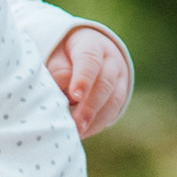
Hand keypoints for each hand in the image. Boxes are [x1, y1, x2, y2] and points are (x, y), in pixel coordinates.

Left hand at [46, 22, 133, 139]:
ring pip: (114, 99)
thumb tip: (64, 88)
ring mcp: (119, 77)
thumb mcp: (56, 55)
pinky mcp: (120, 94)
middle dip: (90, 106)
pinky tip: (84, 132)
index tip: (74, 95)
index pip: (90, 59)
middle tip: (76, 124)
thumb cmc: (64, 55)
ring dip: (96, 119)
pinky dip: (99, 123)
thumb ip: (58, 69)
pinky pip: (114, 111)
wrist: (87, 51)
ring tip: (78, 133)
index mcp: (92, 44)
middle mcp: (111, 60)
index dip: (83, 78)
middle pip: (105, 82)